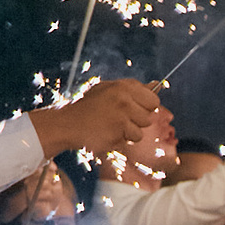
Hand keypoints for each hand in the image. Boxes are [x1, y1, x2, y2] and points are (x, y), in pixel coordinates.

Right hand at [35, 78, 159, 156]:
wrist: (67, 124)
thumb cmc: (89, 108)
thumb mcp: (108, 90)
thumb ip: (133, 89)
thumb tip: (157, 84)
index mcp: (123, 86)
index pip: (153, 99)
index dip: (146, 107)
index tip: (135, 109)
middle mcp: (124, 99)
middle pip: (150, 116)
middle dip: (138, 121)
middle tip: (120, 119)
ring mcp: (121, 116)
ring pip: (141, 131)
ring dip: (129, 133)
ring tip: (112, 126)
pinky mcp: (118, 132)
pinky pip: (129, 140)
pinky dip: (120, 140)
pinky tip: (107, 133)